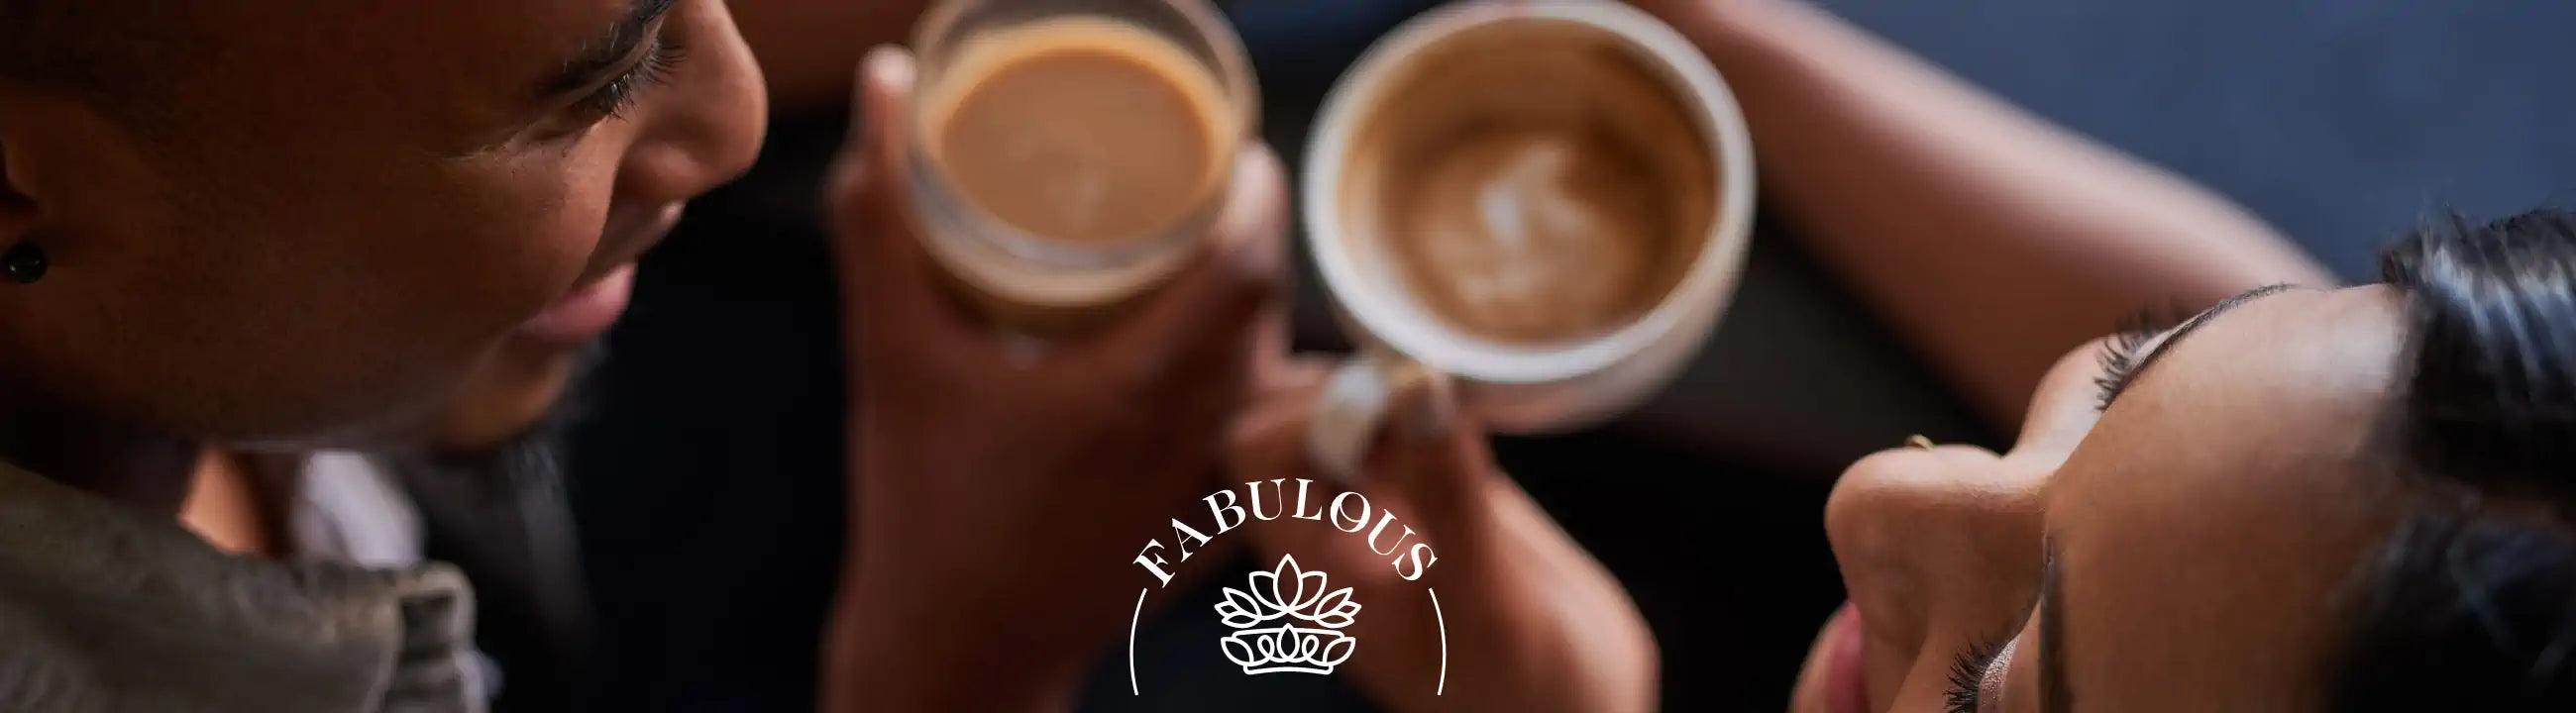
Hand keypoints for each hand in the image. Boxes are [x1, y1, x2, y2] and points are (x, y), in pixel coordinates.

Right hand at [822, 47, 1289, 710]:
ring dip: (1249, 308)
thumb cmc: (920, 510)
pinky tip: (1200, 356)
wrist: (952, 654)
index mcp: (1142, 389)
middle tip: (1204, 186)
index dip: (1253, 192)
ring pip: (1273, 368)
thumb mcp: (890, 354)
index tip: (1227, 150)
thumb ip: (884, 219)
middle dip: (1247, 236)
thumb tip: (889, 90)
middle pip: (1269, 305)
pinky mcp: (1213, 524)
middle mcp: (1199, 435)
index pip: (1251, 263)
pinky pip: (1264, 431)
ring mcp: (1214, 486)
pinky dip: (1249, 381)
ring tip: (1198, 257)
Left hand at [1227, 357, 1659, 712]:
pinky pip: (1407, 424)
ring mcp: (1386, 511)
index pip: (1256, 450)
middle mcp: (1334, 533)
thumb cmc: (1522, 689)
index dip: (1313, 407)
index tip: (1398, 400)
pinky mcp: (1439, 495)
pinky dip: (1430, 396)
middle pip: (1286, 417)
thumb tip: (1416, 380)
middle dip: (1346, 379)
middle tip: (1425, 377)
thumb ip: (1448, 494)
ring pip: (1344, 412)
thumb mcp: (1486, 601)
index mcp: (1312, 567)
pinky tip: (1479, 404)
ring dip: (1387, 382)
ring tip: (1455, 390)